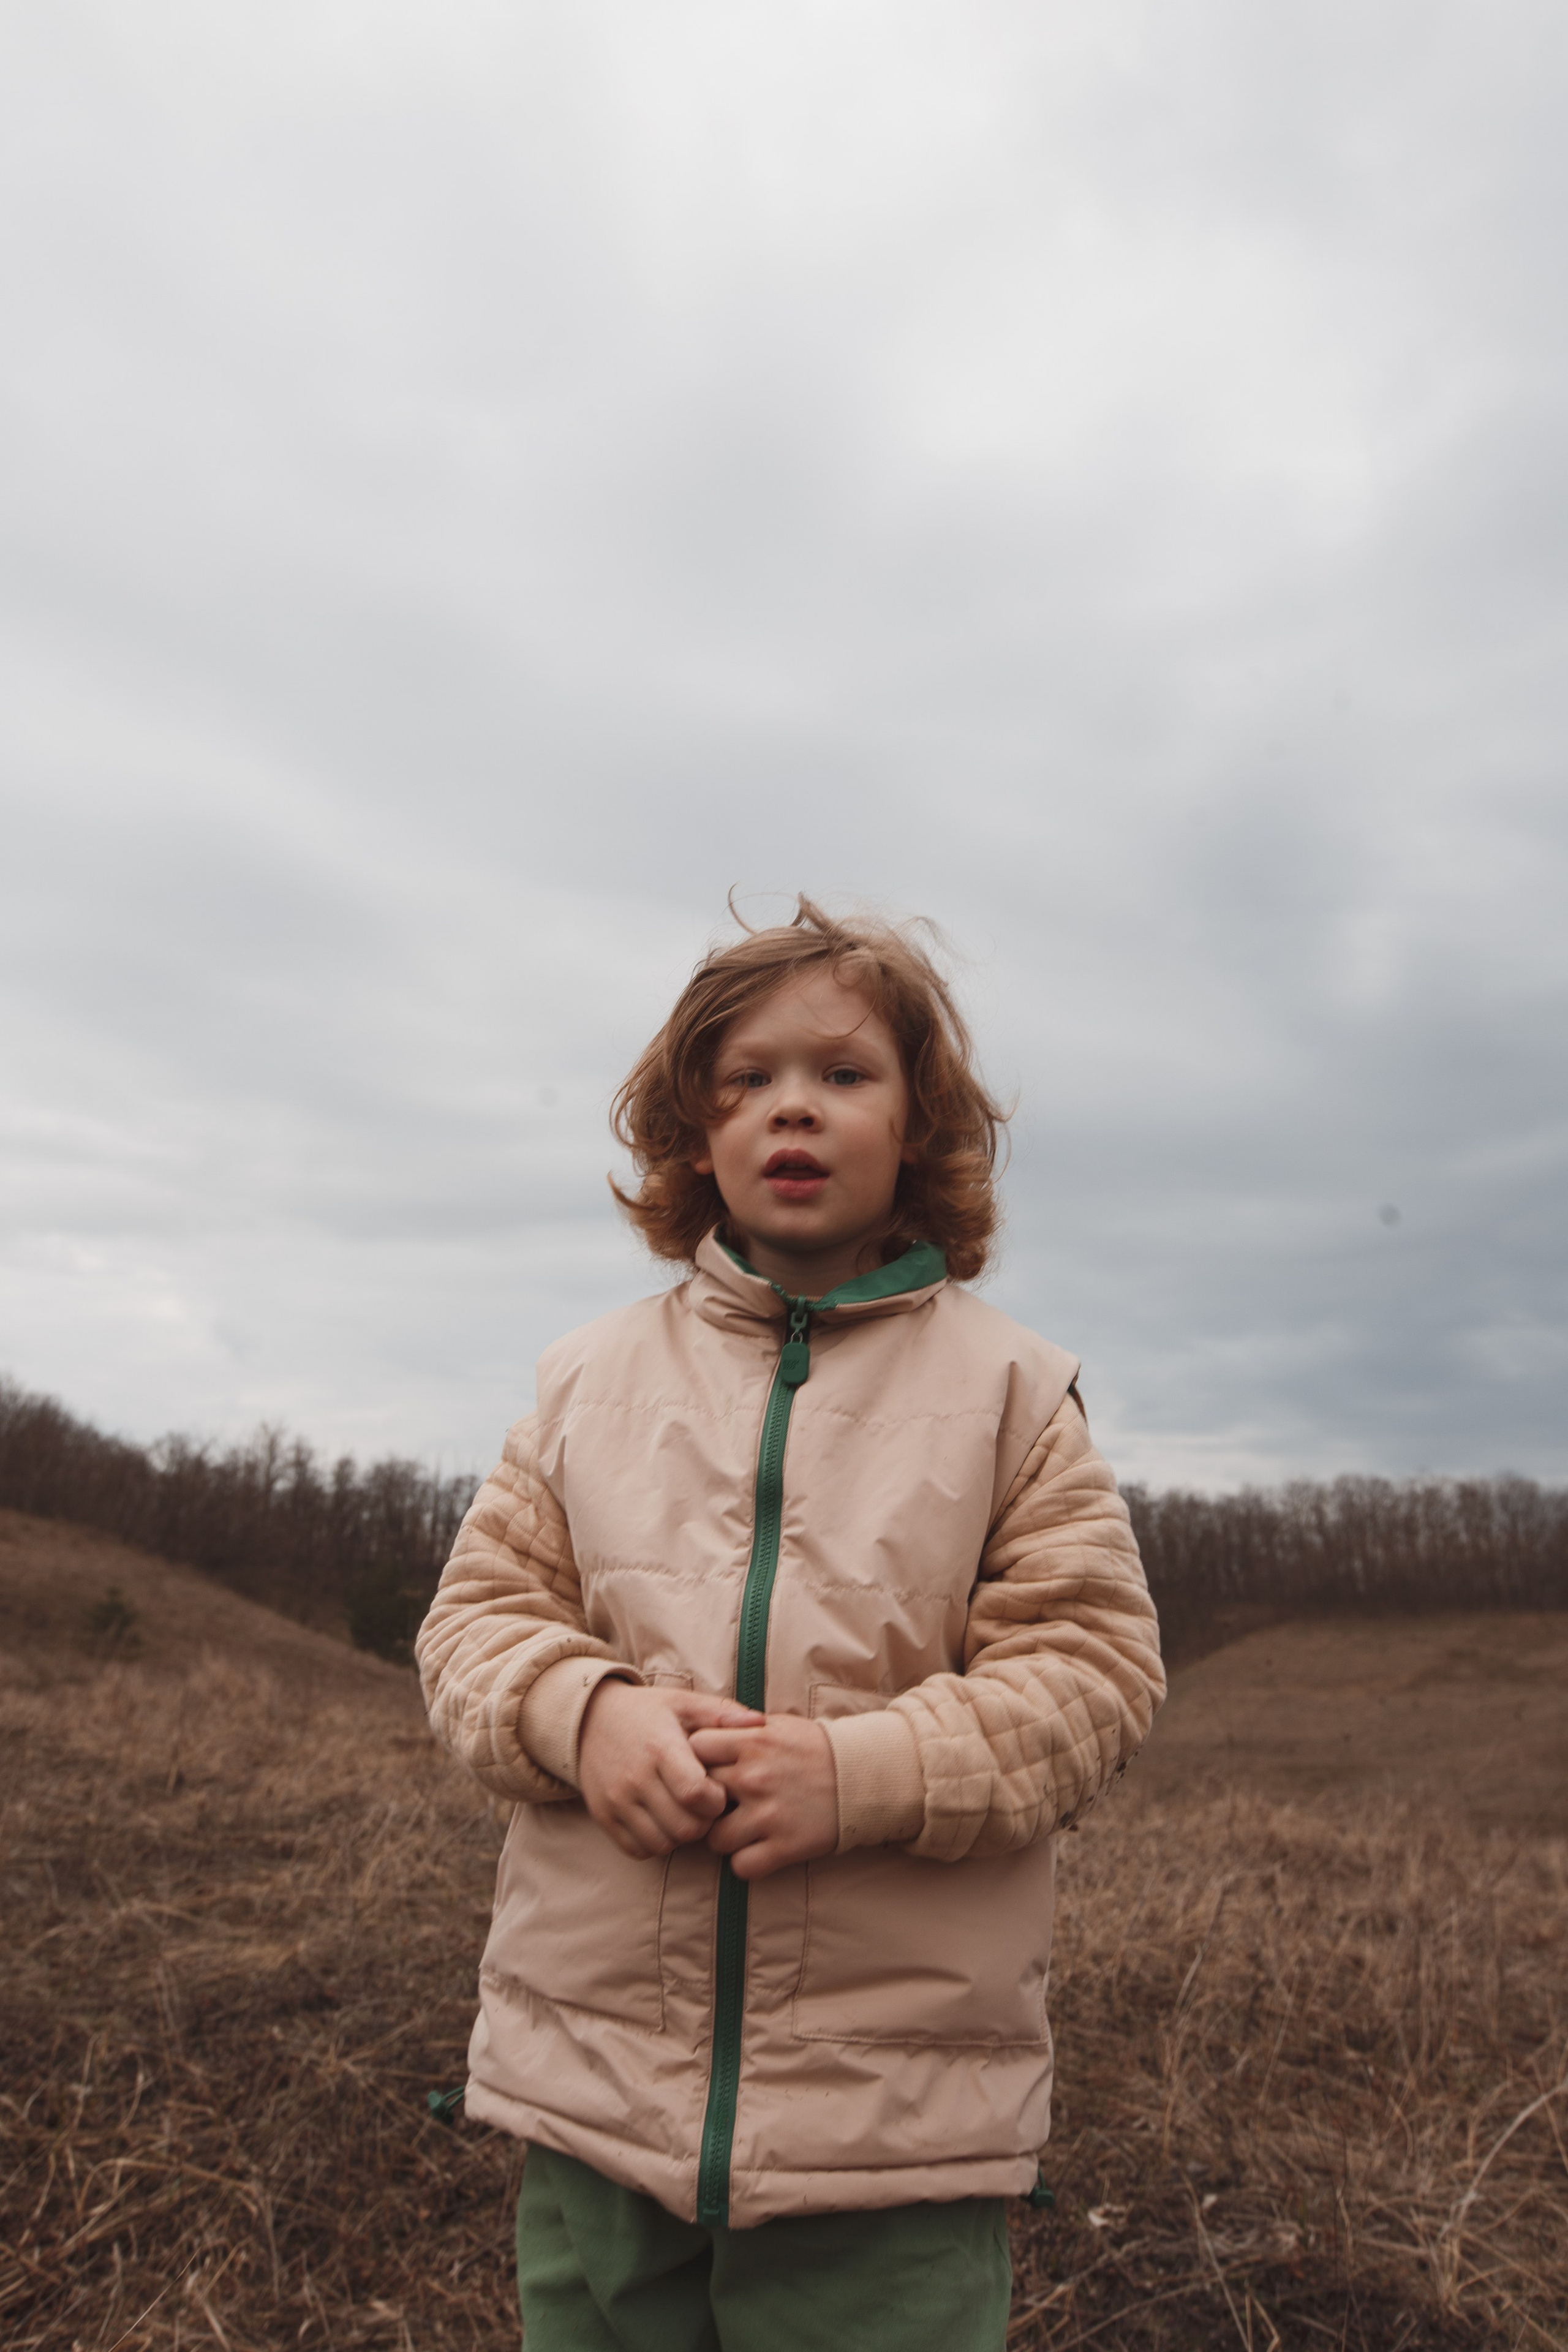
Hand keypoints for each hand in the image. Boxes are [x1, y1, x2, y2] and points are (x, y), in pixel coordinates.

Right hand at [578, 1681, 761, 1860]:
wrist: (589, 1720)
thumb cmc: (648, 1712)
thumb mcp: (683, 1702)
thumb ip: (723, 1713)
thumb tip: (760, 1722)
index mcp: (660, 1748)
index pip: (696, 1795)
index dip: (716, 1800)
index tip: (717, 1789)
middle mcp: (635, 1778)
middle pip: (685, 1827)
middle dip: (704, 1822)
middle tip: (704, 1805)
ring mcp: (616, 1801)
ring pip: (663, 1843)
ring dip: (681, 1835)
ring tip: (683, 1812)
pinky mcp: (604, 1817)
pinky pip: (638, 1850)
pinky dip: (656, 1842)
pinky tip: (662, 1820)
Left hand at [689, 1715, 838, 1879]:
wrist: (864, 1776)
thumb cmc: (815, 1749)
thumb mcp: (777, 1726)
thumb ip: (739, 1730)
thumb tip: (698, 1735)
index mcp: (753, 1740)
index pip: (696, 1748)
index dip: (695, 1760)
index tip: (706, 1770)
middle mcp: (755, 1776)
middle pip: (698, 1796)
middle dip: (705, 1804)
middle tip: (719, 1808)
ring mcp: (769, 1814)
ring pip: (715, 1840)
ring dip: (724, 1839)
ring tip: (741, 1831)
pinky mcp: (785, 1846)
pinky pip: (742, 1867)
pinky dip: (747, 1863)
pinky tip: (759, 1850)